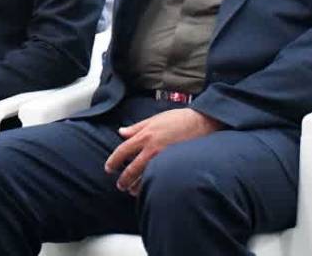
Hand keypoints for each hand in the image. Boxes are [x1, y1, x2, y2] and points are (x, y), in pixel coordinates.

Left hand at [104, 108, 222, 194]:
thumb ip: (136, 127)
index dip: (113, 161)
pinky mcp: (174, 165)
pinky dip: (152, 185)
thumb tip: (121, 132)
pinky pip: (159, 178)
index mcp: (145, 136)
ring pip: (145, 177)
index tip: (108, 168)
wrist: (202, 123)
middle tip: (120, 185)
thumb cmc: (178, 119)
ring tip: (132, 191)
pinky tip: (150, 188)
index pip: (123, 150)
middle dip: (124, 179)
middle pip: (132, 169)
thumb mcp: (154, 119)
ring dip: (136, 186)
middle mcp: (152, 149)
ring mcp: (164, 159)